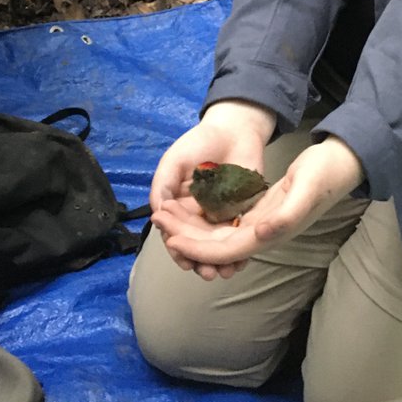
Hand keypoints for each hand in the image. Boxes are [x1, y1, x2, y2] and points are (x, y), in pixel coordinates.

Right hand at [149, 99, 275, 276]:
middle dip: (201, 261)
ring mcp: (222, 215)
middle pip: (199, 245)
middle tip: (205, 272)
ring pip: (220, 245)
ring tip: (226, 271)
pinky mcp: (244, 211)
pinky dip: (243, 249)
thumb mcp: (174, 161)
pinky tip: (244, 259)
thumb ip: (163, 186)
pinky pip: (242, 234)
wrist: (234, 128)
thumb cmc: (200, 142)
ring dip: (222, 261)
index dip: (179, 249)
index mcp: (180, 207)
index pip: (176, 234)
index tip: (183, 260)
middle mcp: (200, 216)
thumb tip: (156, 215)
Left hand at [152, 136, 363, 279]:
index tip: (170, 238)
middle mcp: (264, 234)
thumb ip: (286, 215)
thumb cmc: (325, 174)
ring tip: (165, 213)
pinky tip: (188, 209)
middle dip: (185, 236)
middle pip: (216, 246)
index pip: (226, 250)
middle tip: (157, 219)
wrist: (341, 165)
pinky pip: (226, 224)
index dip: (197, 247)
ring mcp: (262, 225)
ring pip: (218, 236)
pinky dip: (204, 220)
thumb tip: (259, 235)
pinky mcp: (260, 213)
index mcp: (272, 233)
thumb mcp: (306, 189)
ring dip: (190, 229)